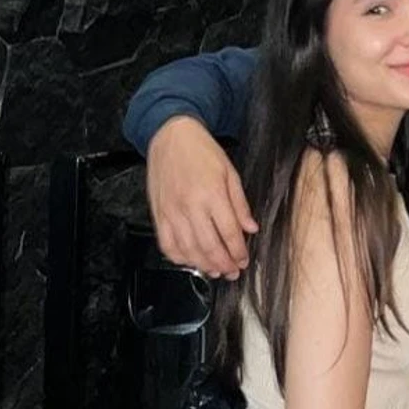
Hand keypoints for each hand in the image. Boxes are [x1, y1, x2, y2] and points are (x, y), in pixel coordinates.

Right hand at [147, 116, 257, 278]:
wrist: (171, 136)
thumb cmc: (202, 152)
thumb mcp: (230, 173)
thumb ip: (240, 204)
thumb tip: (251, 229)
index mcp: (212, 195)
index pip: (229, 233)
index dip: (238, 252)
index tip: (244, 260)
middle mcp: (190, 206)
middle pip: (209, 246)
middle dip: (223, 264)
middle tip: (232, 272)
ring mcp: (171, 212)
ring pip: (188, 250)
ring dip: (203, 265)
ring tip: (215, 270)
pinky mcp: (158, 214)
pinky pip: (167, 244)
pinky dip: (179, 257)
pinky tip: (190, 260)